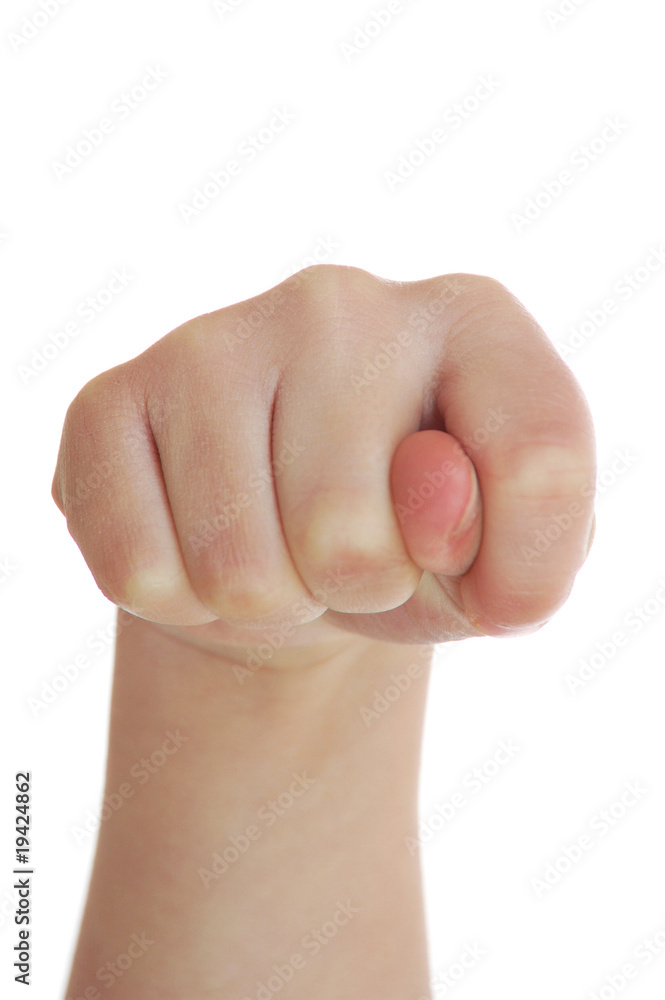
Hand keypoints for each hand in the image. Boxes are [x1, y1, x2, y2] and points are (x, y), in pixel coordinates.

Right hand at [51, 265, 595, 663]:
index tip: (470, 560)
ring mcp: (212, 338)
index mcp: (472, 322)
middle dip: (351, 589)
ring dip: (264, 599)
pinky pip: (137, 567)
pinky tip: (197, 537)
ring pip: (236, 566)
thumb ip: (532, 534)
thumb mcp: (505, 563)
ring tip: (275, 546)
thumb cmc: (410, 551)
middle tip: (345, 555)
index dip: (515, 564)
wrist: (288, 555)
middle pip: (346, 537)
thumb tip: (434, 495)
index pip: (536, 458)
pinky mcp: (108, 397)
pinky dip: (176, 597)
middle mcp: (339, 303)